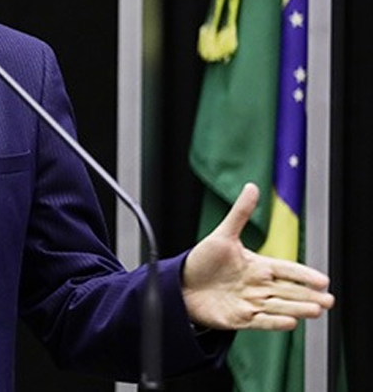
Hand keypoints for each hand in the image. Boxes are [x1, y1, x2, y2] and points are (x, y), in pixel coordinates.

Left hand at [182, 182, 334, 330]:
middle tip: (328, 300)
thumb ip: (240, 213)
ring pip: (279, 306)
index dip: (304, 275)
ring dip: (298, 308)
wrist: (181, 285)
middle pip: (289, 291)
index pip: (287, 270)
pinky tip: (290, 322)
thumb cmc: (202, 260)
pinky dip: (275, 322)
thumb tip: (252, 187)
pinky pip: (261, 321)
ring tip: (315, 310)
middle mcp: (257, 286)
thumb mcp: (223, 234)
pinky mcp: (239, 318)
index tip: (323, 280)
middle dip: (309, 295)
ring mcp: (250, 303)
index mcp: (257, 266)